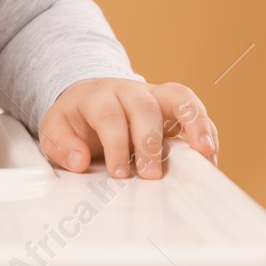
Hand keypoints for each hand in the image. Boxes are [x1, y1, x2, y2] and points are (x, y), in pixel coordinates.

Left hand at [37, 78, 216, 179]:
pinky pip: (194, 109)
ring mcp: (154, 95)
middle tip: (150, 175)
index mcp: (98, 95)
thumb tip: (79, 160)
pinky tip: (210, 155)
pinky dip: (206, 130)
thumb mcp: (54, 129)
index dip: (115, 143)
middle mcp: (129, 91)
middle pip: (145, 107)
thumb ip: (60, 145)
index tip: (118, 173)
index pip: (109, 115)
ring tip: (204, 153)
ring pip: (178, 98)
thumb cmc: (75, 119)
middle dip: (150, 142)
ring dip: (193, 124)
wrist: (88, 98)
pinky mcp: (173, 106)